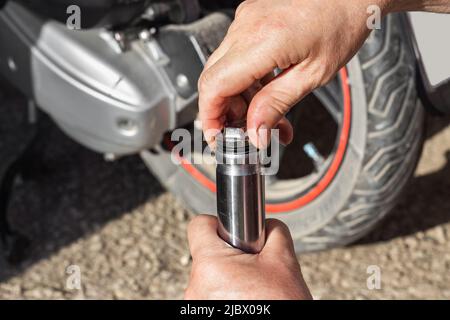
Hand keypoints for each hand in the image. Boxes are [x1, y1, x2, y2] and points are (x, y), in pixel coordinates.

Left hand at [185, 215, 311, 299]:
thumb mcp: (284, 261)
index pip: (198, 225)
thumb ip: (273, 231)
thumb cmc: (280, 304)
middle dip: (229, 255)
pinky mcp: (200, 315)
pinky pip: (208, 294)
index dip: (217, 223)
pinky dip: (224, 293)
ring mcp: (196, 303)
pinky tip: (244, 298)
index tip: (231, 232)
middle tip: (251, 266)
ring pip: (208, 275)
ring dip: (227, 276)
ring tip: (250, 286)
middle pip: (206, 253)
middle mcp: (195, 286)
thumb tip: (268, 225)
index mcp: (210, 265)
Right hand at [198, 0, 389, 147]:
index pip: (215, 85)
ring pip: (224, 70)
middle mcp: (246, 26)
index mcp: (262, 40)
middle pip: (213, 79)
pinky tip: (265, 94)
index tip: (217, 137)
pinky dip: (246, 80)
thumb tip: (255, 132)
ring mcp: (245, 20)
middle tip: (246, 132)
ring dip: (240, 99)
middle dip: (225, 112)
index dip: (210, 116)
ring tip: (267, 118)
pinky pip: (236, 56)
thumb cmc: (342, 23)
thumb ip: (277, 104)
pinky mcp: (250, 19)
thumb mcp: (313, 74)